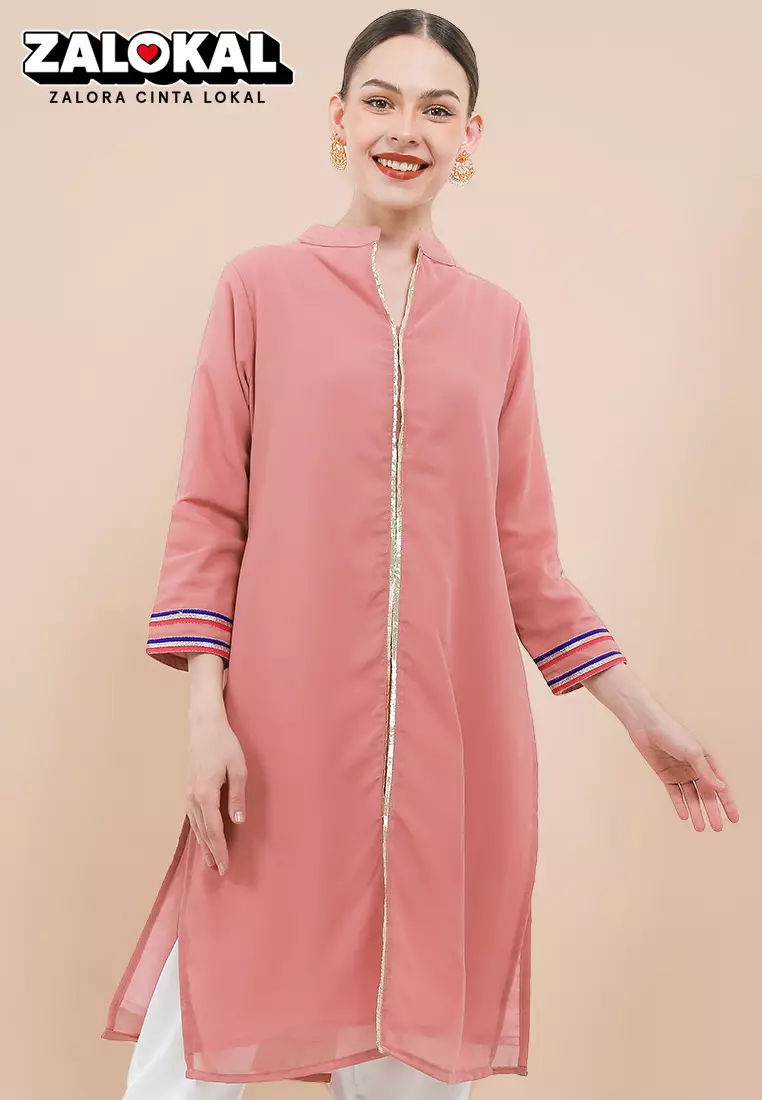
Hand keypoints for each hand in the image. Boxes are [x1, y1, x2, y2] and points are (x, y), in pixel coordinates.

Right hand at [186, 704, 247, 874]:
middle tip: (219, 871)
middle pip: (202, 832)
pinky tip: (201, 837)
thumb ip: (237, 797)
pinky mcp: (189, 789)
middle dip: (211, 852)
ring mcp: (188, 793)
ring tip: (209, 861)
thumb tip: (238, 822)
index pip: (213, 830)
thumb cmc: (224, 745)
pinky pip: (192, 817)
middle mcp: (193, 798)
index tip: (225, 865)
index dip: (220, 849)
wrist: (204, 726)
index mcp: (205, 794)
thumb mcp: (238, 769)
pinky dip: (198, 831)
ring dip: (203, 844)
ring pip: (195, 826)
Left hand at [627, 712, 738, 830]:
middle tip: (717, 828)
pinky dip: (680, 805)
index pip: (720, 786)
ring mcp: (680, 773)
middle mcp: (695, 769)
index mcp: (706, 761)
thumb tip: (721, 788)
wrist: (646, 727)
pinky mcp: (666, 776)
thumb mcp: (693, 753)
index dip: (727, 803)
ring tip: (700, 828)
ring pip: (691, 797)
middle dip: (712, 812)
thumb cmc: (672, 733)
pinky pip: (675, 794)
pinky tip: (685, 816)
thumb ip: (706, 772)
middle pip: (706, 795)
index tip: (734, 819)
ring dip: (696, 812)